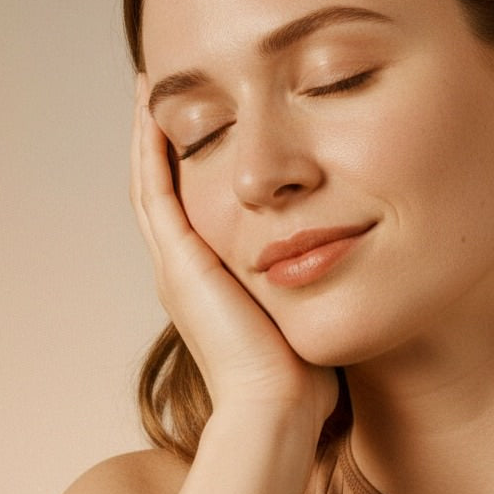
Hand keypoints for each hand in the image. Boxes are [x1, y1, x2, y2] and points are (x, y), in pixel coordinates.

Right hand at [130, 77, 337, 424]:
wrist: (276, 406)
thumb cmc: (299, 375)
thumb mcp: (301, 310)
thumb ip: (309, 281)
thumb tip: (344, 260)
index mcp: (206, 280)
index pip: (187, 207)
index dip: (184, 163)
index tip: (195, 122)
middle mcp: (182, 268)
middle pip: (160, 186)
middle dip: (159, 139)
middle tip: (158, 93)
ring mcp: (175, 264)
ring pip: (149, 181)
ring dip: (149, 133)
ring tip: (150, 87)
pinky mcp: (179, 261)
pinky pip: (155, 190)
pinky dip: (151, 150)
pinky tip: (155, 112)